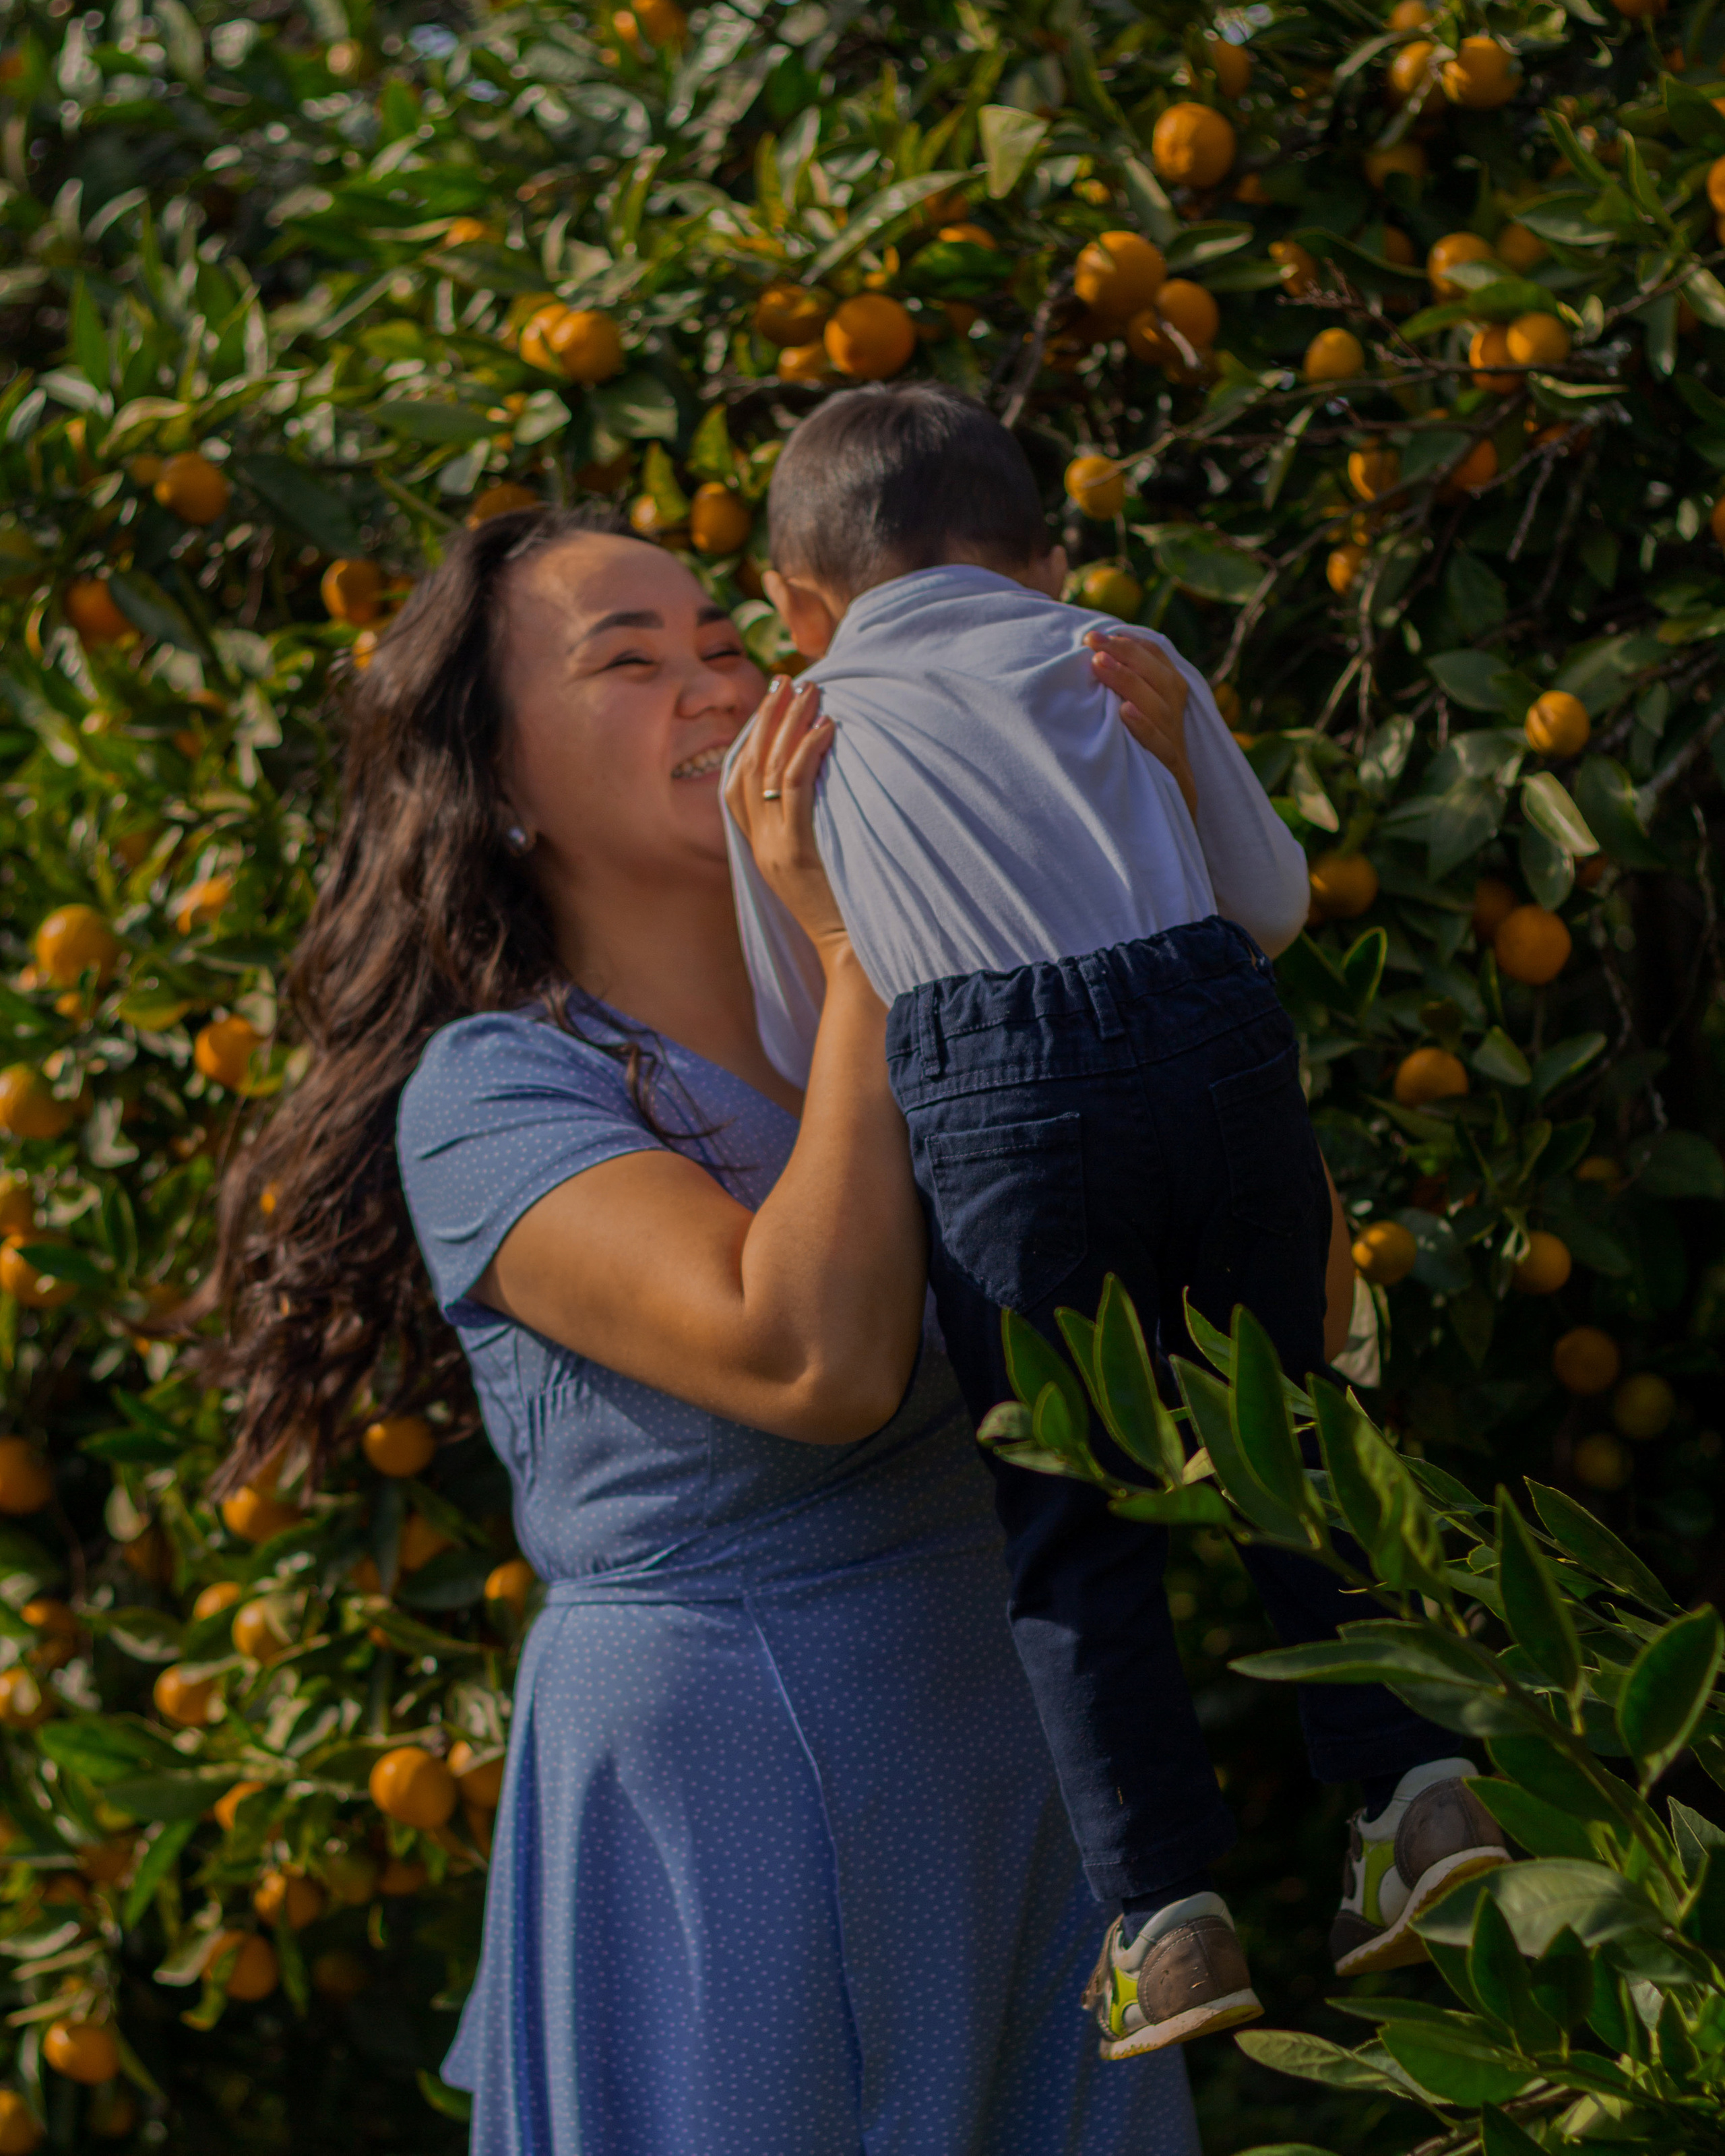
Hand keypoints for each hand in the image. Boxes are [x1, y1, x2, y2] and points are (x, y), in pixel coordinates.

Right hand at [725, 674, 848, 965]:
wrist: (850, 957)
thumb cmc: (850, 913)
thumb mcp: (822, 868)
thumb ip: (813, 832)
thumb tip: (831, 792)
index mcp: (761, 848)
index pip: (739, 782)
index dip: (753, 740)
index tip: (773, 705)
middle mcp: (760, 845)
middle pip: (749, 767)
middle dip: (766, 720)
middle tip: (785, 681)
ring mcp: (774, 849)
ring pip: (769, 771)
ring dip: (788, 726)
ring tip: (808, 691)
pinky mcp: (795, 851)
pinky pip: (794, 789)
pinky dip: (808, 754)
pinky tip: (826, 729)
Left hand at [1086, 629, 1196, 822]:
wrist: (1153, 853)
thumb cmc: (1125, 794)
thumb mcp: (1118, 750)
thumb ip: (1111, 717)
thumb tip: (1080, 679)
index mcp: (1168, 719)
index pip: (1162, 670)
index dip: (1136, 648)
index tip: (1100, 633)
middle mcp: (1177, 733)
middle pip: (1163, 683)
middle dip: (1128, 656)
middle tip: (1092, 640)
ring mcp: (1179, 759)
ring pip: (1162, 711)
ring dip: (1130, 683)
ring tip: (1100, 664)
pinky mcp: (1178, 787)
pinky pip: (1164, 753)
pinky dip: (1145, 731)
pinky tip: (1124, 714)